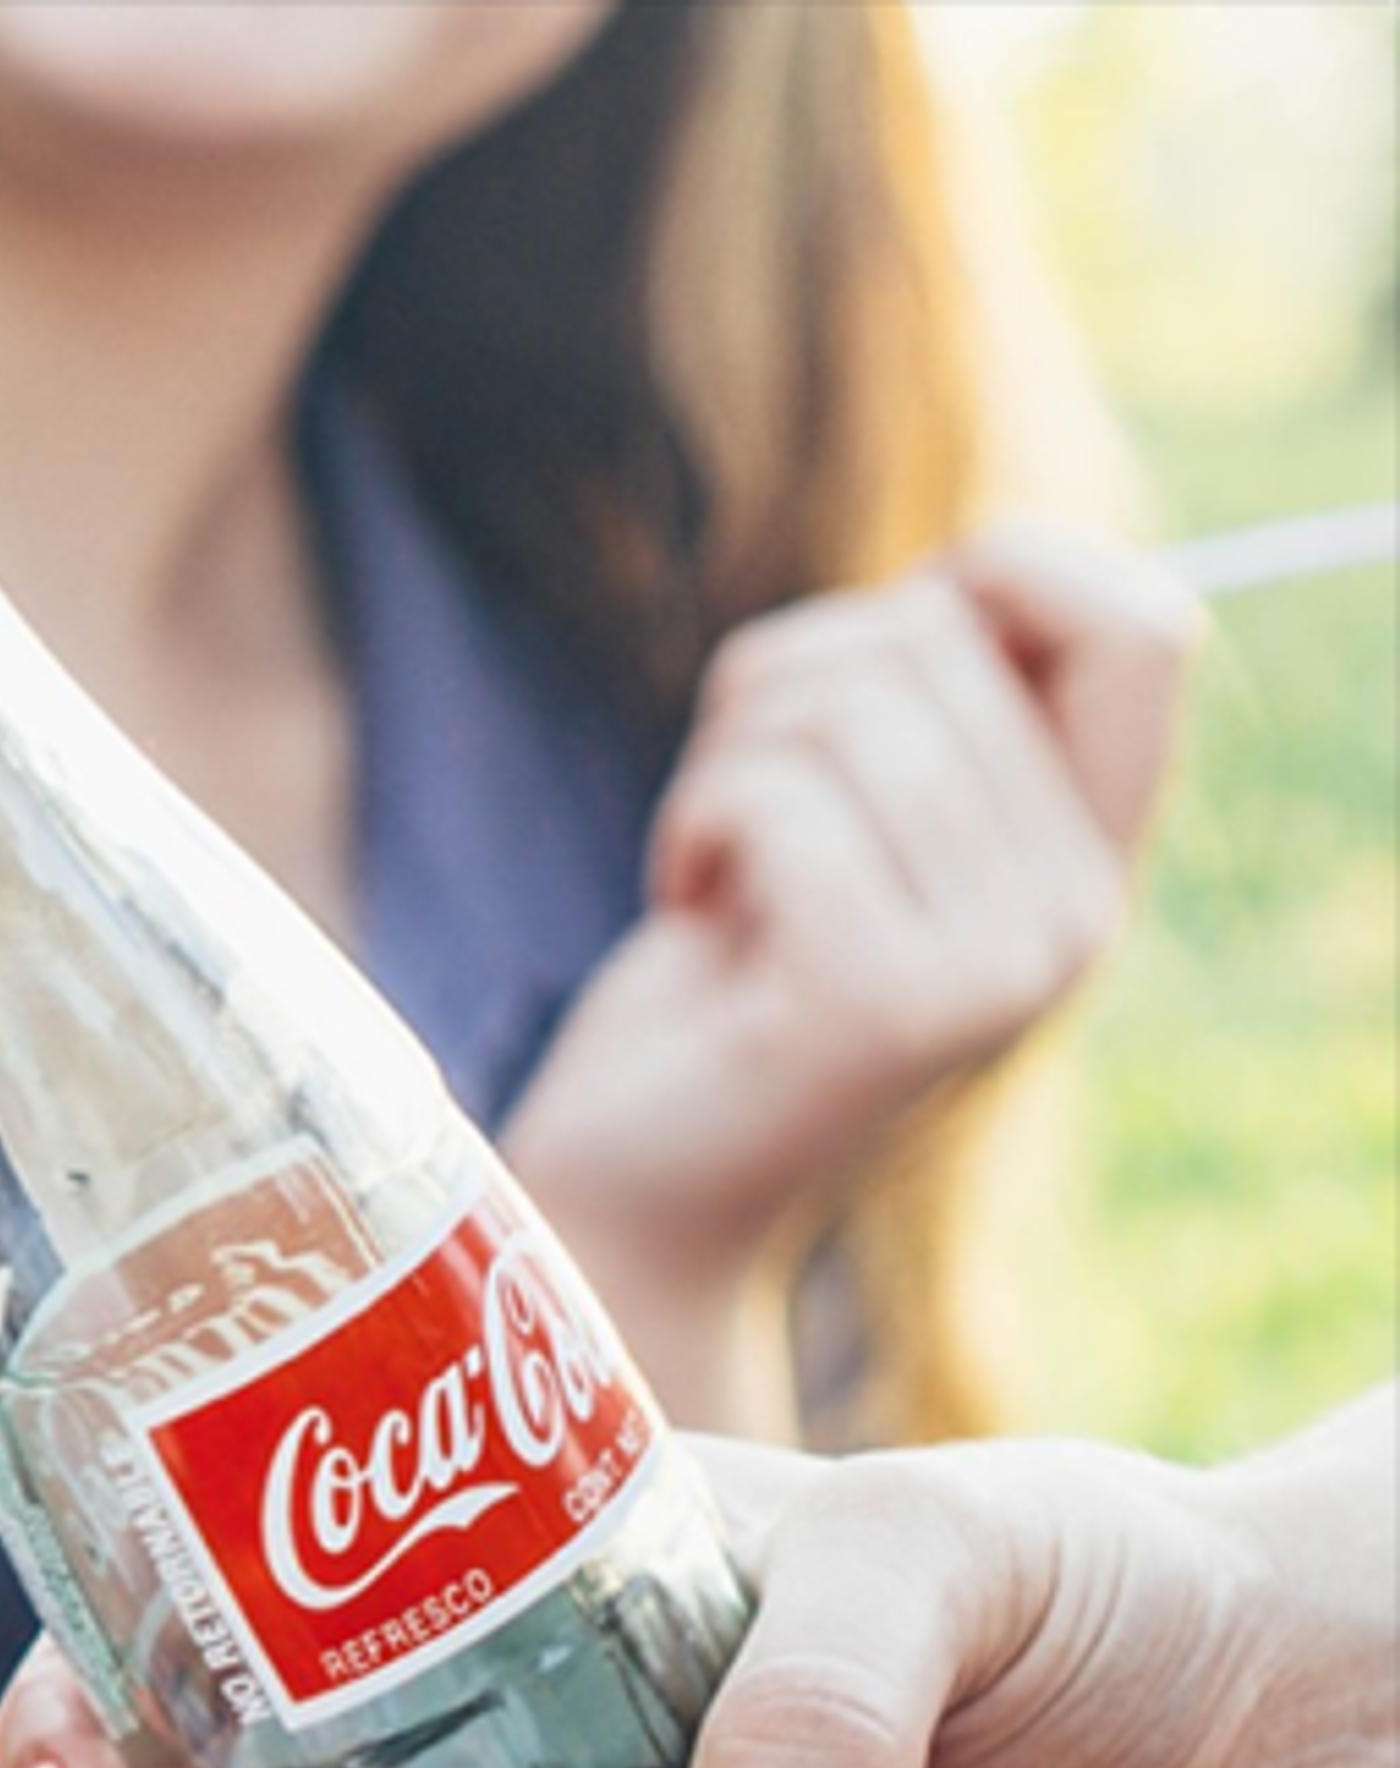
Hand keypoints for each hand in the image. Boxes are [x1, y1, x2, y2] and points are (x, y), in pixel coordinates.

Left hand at [501, 528, 1196, 1333]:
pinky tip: (685, 910)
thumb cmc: (722, 988)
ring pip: (847, 707)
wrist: (635, 1191)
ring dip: (726, 759)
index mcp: (1089, 864)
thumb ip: (932, 717)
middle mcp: (1075, 917)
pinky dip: (690, 825)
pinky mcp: (881, 1000)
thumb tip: (975, 568)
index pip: (1141, 631)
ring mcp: (993, 966)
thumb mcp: (854, 830)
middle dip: (786, 685)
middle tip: (738, 808)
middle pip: (936, 639)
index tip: (879, 641)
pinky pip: (776, 796)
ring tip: (712, 862)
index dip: (999, 578)